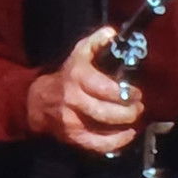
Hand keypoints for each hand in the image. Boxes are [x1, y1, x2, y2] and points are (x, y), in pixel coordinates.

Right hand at [26, 26, 143, 154]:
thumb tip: (113, 33)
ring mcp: (72, 120)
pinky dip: (116, 142)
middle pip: (106, 111)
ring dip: (124, 126)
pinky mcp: (73, 136)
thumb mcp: (79, 54)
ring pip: (103, 129)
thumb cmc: (66, 75)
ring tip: (134, 119)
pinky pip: (98, 145)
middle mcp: (73, 100)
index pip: (105, 88)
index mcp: (77, 77)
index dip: (125, 92)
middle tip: (138, 107)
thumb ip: (96, 42)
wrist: (39, 100)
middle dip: (129, 111)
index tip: (136, 92)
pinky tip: (127, 135)